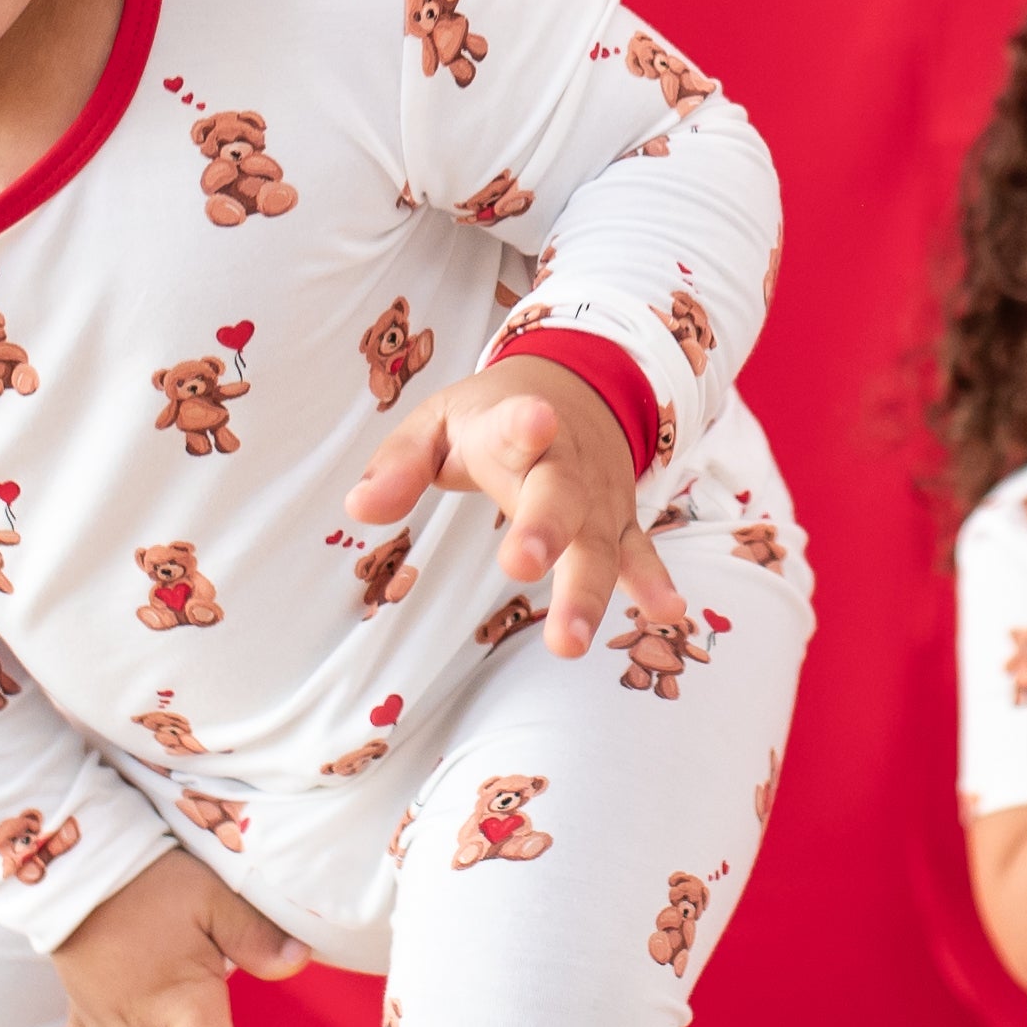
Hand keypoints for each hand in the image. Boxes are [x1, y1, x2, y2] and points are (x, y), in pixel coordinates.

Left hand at [346, 361, 677, 661]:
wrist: (579, 387)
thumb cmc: (492, 415)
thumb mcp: (437, 421)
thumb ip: (400, 462)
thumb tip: (358, 510)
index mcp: (514, 429)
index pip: (517, 426)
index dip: (525, 426)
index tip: (535, 420)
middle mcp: (564, 464)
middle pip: (559, 498)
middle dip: (545, 530)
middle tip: (523, 565)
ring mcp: (597, 496)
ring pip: (598, 542)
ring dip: (587, 589)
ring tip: (570, 639)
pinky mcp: (618, 521)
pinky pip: (637, 551)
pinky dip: (652, 580)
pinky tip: (667, 611)